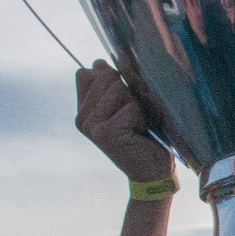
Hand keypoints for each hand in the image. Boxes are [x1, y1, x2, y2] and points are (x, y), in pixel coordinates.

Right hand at [75, 60, 174, 183]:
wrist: (152, 172)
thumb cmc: (144, 135)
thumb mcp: (126, 104)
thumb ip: (111, 85)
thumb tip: (97, 63)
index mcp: (83, 110)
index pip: (87, 73)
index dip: (113, 82)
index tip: (123, 107)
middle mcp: (82, 118)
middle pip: (105, 76)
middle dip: (128, 92)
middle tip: (133, 118)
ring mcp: (90, 125)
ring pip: (118, 89)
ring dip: (136, 105)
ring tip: (137, 125)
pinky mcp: (104, 132)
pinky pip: (130, 106)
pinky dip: (142, 117)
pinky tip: (139, 134)